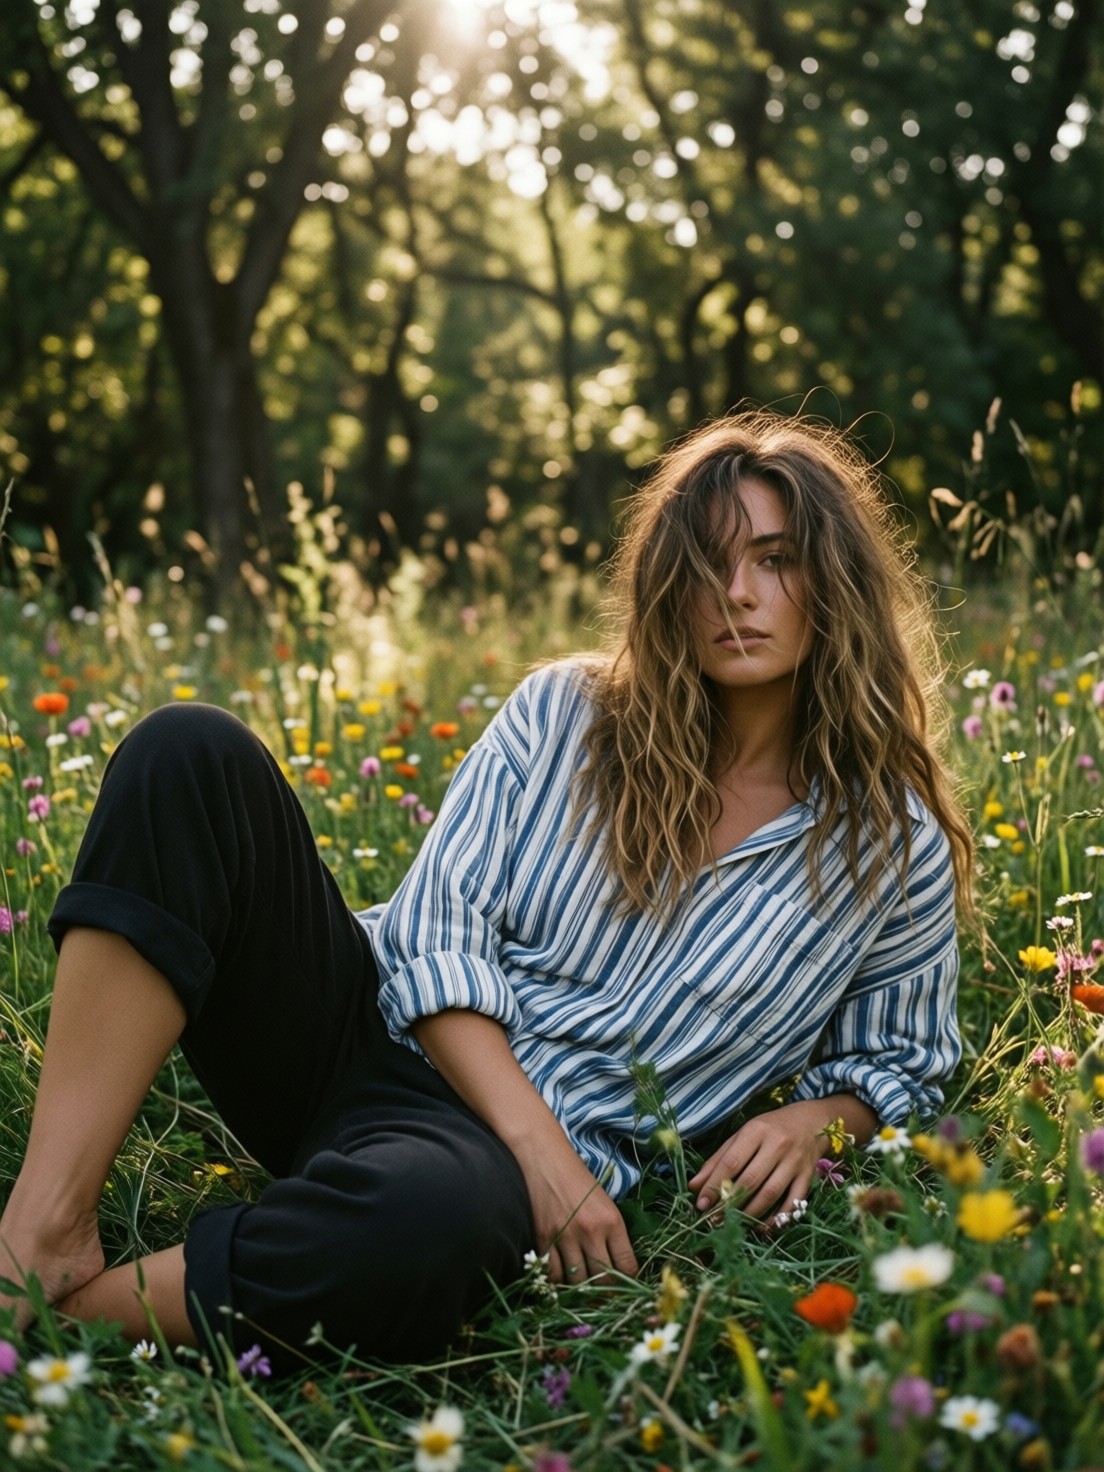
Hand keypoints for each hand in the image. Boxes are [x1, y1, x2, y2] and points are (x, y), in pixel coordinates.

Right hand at [410, 1009, 637, 1283]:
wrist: (541, 1153)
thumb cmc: (575, 1175)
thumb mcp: (602, 1199)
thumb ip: (611, 1231)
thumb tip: (617, 1266)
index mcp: (612, 1220)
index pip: (627, 1266)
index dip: (628, 1282)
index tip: (624, 1286)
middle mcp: (591, 1231)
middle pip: (602, 1280)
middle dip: (604, 1292)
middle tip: (602, 1294)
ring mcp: (564, 1236)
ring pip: (576, 1281)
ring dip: (578, 1287)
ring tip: (579, 1284)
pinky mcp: (541, 1237)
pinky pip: (551, 1274)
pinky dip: (555, 1279)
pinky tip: (558, 1274)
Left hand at [689, 1099, 847, 1225]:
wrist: (811, 1122)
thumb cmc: (770, 1128)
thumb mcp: (742, 1135)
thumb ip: (718, 1159)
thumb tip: (694, 1186)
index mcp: (756, 1131)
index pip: (731, 1162)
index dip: (714, 1185)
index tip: (701, 1203)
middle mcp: (777, 1145)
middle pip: (750, 1180)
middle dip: (730, 1203)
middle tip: (714, 1220)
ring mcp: (795, 1162)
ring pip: (770, 1193)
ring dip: (750, 1213)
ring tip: (734, 1225)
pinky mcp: (808, 1177)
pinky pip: (793, 1202)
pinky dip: (778, 1219)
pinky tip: (763, 1228)